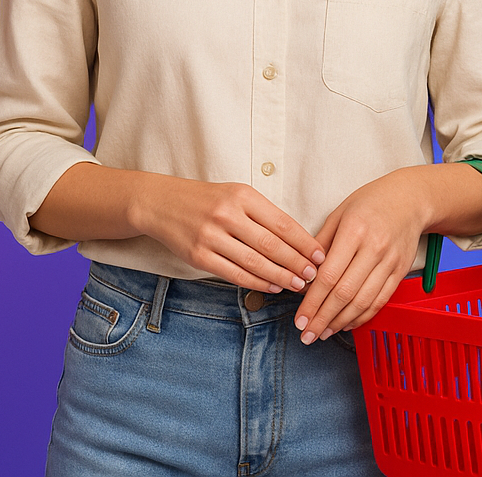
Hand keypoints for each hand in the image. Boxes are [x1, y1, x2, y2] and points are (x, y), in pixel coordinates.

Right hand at [134, 176, 325, 293]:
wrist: (161, 203)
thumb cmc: (207, 200)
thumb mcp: (236, 195)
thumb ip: (263, 214)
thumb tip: (298, 241)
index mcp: (242, 195)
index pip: (282, 222)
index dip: (304, 242)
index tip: (320, 256)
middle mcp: (227, 214)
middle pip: (271, 244)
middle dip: (296, 263)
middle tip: (313, 276)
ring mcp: (211, 236)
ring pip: (254, 262)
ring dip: (280, 276)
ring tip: (297, 285)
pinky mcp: (198, 256)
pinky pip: (234, 273)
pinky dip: (256, 282)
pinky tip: (272, 286)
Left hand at [293, 168, 430, 343]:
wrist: (410, 199)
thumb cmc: (370, 202)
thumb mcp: (339, 214)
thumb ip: (321, 244)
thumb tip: (303, 275)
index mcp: (354, 231)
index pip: (329, 275)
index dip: (313, 301)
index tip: (300, 318)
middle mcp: (374, 249)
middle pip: (345, 293)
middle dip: (323, 318)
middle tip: (307, 335)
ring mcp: (390, 262)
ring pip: (363, 302)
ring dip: (340, 322)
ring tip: (323, 333)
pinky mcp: (400, 272)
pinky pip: (380, 301)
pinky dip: (362, 316)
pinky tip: (346, 324)